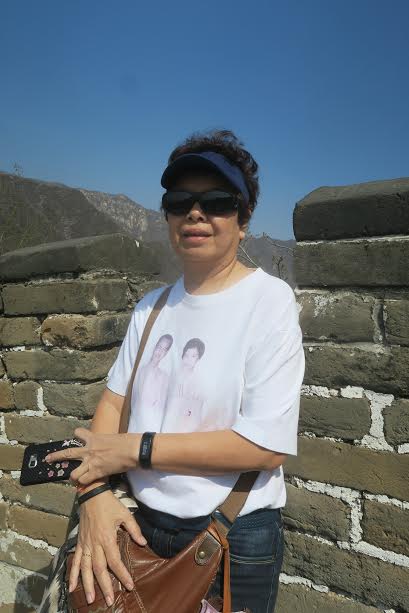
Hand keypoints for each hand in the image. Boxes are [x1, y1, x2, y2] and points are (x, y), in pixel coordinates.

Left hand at [45, 428, 141, 484]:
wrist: (132, 450)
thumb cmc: (127, 441)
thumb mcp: (113, 437)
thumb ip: (105, 442)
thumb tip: (108, 446)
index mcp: (94, 438)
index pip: (79, 432)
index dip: (77, 434)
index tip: (77, 435)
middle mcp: (89, 450)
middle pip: (67, 453)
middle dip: (55, 456)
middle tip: (48, 459)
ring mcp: (91, 462)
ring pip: (73, 474)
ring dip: (74, 477)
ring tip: (75, 479)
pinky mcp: (97, 472)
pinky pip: (84, 481)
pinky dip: (84, 484)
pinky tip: (86, 485)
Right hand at [70, 488, 146, 605]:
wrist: (91, 493)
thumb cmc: (109, 503)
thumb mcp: (125, 513)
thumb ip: (134, 529)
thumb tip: (143, 543)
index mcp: (107, 538)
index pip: (115, 561)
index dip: (122, 574)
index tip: (129, 585)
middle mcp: (94, 544)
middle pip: (99, 569)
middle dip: (105, 586)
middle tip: (110, 601)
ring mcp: (85, 544)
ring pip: (85, 568)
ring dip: (88, 584)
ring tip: (91, 599)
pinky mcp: (79, 542)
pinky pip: (75, 560)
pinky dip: (72, 574)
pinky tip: (71, 586)